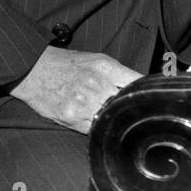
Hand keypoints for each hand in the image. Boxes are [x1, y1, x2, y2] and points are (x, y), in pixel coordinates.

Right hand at [10, 47, 141, 133]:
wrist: (34, 69)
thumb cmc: (67, 64)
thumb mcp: (97, 60)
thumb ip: (119, 74)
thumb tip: (142, 88)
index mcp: (106, 67)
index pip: (137, 83)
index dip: (149, 94)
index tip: (156, 101)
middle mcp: (96, 84)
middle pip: (126, 104)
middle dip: (133, 110)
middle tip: (139, 116)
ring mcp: (84, 103)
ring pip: (111, 120)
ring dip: (116, 122)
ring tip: (117, 122)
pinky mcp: (72, 118)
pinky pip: (94, 130)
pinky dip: (100, 130)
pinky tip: (101, 127)